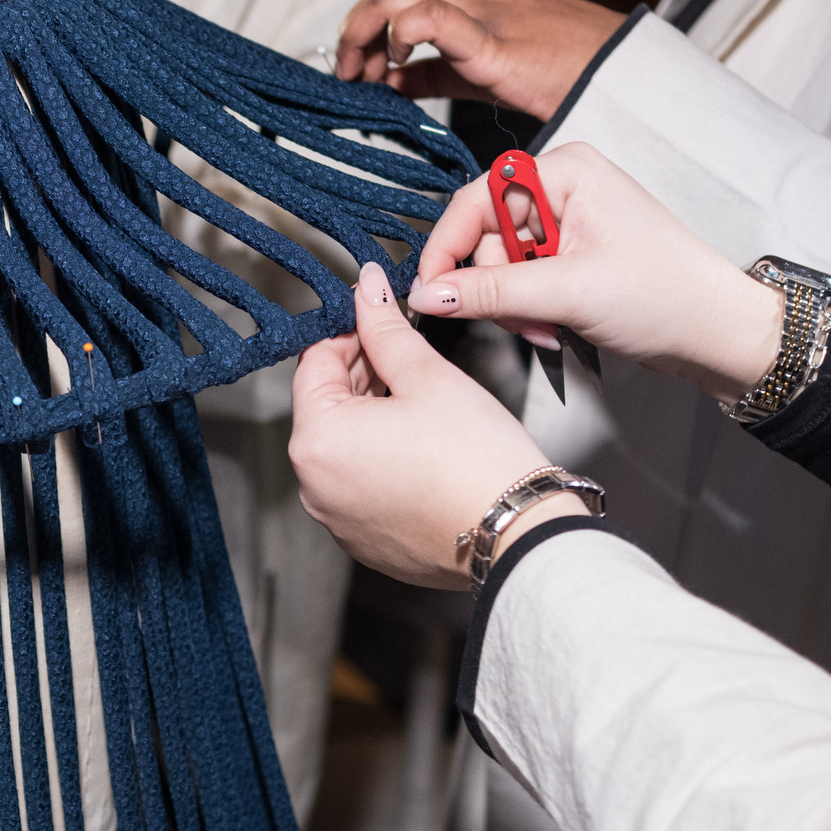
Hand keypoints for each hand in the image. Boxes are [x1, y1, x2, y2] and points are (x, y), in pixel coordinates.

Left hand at [289, 265, 586, 589]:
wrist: (516, 531)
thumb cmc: (476, 459)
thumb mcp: (427, 376)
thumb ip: (386, 329)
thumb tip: (367, 290)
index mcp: (317, 439)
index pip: (314, 362)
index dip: (349, 332)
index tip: (378, 321)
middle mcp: (314, 485)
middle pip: (325, 406)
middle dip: (361, 373)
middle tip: (404, 356)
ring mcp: (336, 518)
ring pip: (343, 447)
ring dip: (371, 415)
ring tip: (418, 400)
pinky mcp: (363, 540)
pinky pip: (359, 485)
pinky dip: (380, 460)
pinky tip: (419, 446)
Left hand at [335, 0, 623, 120]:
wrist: (611, 69)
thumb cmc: (555, 70)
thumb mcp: (475, 71)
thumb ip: (429, 73)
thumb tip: (388, 82)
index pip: (392, 2)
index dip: (361, 38)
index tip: (355, 76)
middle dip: (351, 36)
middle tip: (346, 77)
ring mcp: (473, 4)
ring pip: (391, 0)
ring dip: (360, 38)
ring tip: (359, 77)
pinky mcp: (486, 34)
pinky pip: (427, 19)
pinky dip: (396, 38)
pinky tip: (394, 67)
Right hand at [406, 141, 783, 399]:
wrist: (716, 332)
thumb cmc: (667, 295)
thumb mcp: (567, 292)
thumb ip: (489, 291)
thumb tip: (427, 292)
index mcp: (565, 170)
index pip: (475, 199)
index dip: (447, 246)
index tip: (428, 288)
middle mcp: (563, 188)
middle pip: (484, 236)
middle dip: (494, 288)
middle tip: (520, 321)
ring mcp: (567, 223)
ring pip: (499, 265)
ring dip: (512, 306)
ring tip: (546, 329)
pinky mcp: (570, 255)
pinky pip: (520, 281)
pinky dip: (527, 310)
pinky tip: (552, 328)